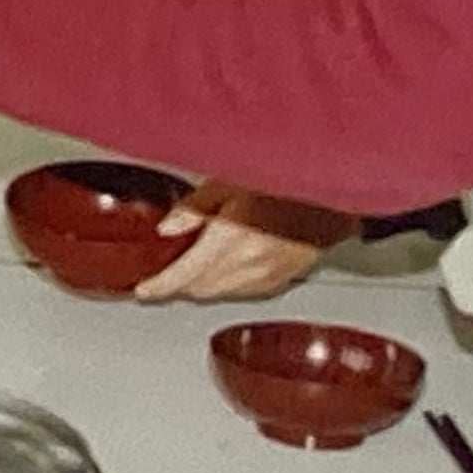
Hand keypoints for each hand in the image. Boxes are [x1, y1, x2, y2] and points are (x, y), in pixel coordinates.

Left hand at [132, 183, 358, 302]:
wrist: (329, 195)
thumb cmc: (283, 180)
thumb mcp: (228, 181)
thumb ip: (193, 207)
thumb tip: (167, 228)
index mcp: (230, 237)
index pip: (184, 274)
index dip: (159, 286)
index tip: (143, 291)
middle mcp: (248, 263)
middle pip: (199, 288)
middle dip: (177, 285)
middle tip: (162, 274)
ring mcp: (267, 276)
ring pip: (220, 293)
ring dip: (200, 286)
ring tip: (189, 269)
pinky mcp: (280, 281)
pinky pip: (241, 291)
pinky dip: (225, 285)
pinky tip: (222, 269)